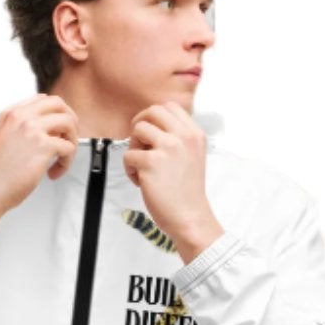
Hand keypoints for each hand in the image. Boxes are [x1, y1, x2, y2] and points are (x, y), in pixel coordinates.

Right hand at [0, 96, 79, 247]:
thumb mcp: (4, 140)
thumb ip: (23, 129)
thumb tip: (49, 131)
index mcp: (11, 113)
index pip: (42, 100)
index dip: (55, 114)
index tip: (58, 130)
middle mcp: (22, 116)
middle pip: (58, 104)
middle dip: (69, 120)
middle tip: (68, 139)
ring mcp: (32, 129)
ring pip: (68, 122)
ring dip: (71, 141)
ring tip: (62, 158)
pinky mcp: (43, 146)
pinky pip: (68, 147)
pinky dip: (66, 163)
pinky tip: (53, 173)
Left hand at [124, 101, 221, 261]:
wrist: (190, 217)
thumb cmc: (187, 193)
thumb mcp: (193, 156)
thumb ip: (179, 139)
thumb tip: (152, 127)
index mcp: (195, 134)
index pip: (170, 107)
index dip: (154, 116)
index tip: (149, 132)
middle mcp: (183, 136)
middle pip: (152, 111)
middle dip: (140, 125)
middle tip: (138, 143)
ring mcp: (168, 148)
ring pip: (138, 129)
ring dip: (133, 147)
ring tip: (141, 167)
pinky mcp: (151, 163)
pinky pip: (129, 155)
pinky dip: (130, 169)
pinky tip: (141, 182)